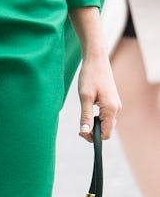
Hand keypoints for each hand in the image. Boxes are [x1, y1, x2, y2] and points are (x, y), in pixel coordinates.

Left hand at [69, 5, 120, 140]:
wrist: (96, 59)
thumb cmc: (90, 76)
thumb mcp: (84, 96)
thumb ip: (85, 116)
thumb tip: (85, 133)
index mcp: (111, 109)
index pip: (106, 134)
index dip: (93, 137)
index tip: (80, 132)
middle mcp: (116, 109)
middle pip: (107, 130)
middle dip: (93, 131)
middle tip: (79, 126)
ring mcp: (115, 105)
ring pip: (106, 123)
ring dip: (95, 124)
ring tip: (82, 115)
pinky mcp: (112, 101)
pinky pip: (106, 115)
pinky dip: (97, 117)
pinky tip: (88, 108)